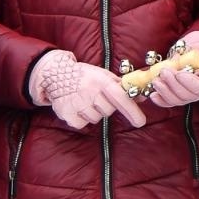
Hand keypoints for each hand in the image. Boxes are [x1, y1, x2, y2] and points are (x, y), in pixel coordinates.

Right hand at [31, 50, 146, 129]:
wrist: (57, 74)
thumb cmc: (86, 76)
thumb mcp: (104, 75)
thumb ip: (122, 86)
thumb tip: (141, 96)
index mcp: (102, 81)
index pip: (120, 97)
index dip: (132, 110)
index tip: (140, 121)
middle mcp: (90, 91)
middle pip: (108, 110)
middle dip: (106, 106)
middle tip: (96, 97)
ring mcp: (78, 103)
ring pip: (96, 118)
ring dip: (93, 112)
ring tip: (85, 100)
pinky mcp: (66, 113)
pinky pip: (82, 124)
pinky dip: (81, 118)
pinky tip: (76, 107)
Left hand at [149, 31, 198, 107]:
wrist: (188, 51)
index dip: (189, 82)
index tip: (179, 73)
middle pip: (187, 96)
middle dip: (173, 85)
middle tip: (164, 72)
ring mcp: (186, 95)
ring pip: (176, 100)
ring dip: (165, 92)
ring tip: (156, 80)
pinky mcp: (175, 96)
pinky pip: (168, 103)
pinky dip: (160, 100)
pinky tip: (153, 94)